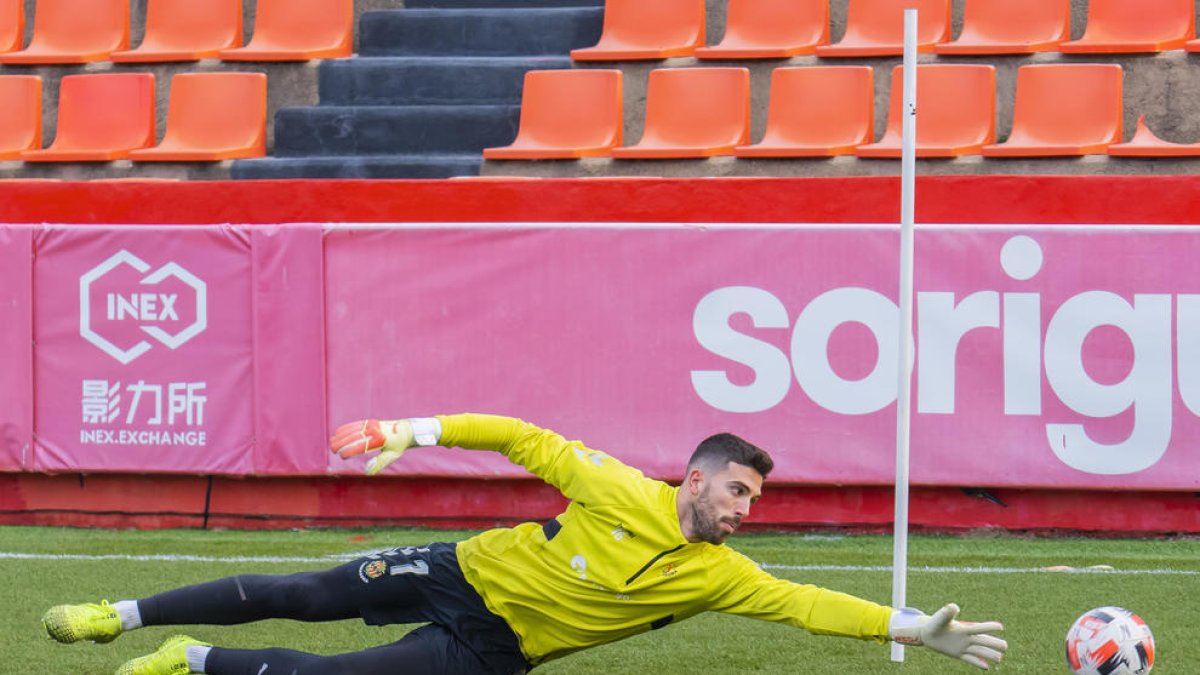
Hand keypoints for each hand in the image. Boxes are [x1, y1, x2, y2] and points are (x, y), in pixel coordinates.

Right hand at [329, 419, 414, 475]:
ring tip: (331, 443)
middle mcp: (375, 430)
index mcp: (381, 439)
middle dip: (342, 443)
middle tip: (332, 450)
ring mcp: (372, 425)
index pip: (362, 446)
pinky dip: (346, 428)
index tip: (342, 456)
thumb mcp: (392, 456)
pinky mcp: (370, 422)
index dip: (351, 450)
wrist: (406, 430)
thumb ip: (379, 463)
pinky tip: (337, 433)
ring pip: (353, 430)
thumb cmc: (398, 445)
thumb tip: (367, 472)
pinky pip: (356, 424)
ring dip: (341, 436)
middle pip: (355, 436)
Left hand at [889, 604, 1006, 669]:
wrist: (927, 635)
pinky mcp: (958, 654)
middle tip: (1005, 646)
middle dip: (994, 643)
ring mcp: (963, 647)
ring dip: (989, 655)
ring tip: (1000, 658)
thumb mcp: (940, 618)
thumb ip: (947, 613)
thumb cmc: (934, 624)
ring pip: (979, 651)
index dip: (989, 627)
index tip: (1001, 627)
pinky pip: (970, 659)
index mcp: (964, 628)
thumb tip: (955, 607)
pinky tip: (986, 668)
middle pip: (983, 641)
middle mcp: (966, 638)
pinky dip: (978, 663)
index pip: (979, 628)